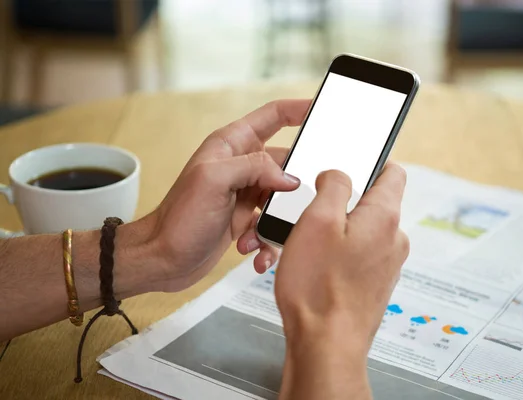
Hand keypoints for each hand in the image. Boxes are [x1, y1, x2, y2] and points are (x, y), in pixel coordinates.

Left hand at [136, 99, 309, 291]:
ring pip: (282, 198)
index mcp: (232, 145)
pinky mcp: (246, 219)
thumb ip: (254, 167)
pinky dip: (267, 240)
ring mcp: (245, 193)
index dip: (299, 110)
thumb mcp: (214, 181)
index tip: (323, 110)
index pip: (273, 116)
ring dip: (276, 220)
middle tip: (295, 202)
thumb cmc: (178, 219)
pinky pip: (271, 224)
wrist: (164, 260)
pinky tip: (253, 251)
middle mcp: (241, 166)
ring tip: (257, 236)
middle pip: (286, 163)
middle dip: (293, 186)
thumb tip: (288, 178)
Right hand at [274, 165, 408, 399]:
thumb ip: (333, 186)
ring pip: (361, 230)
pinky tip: (314, 267)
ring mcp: (386, 264)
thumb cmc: (319, 289)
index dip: (371, 161)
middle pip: (371, 202)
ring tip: (307, 245)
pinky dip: (337, 254)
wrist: (326, 345)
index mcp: (384, 217)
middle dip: (341, 202)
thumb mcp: (317, 221)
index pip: (393, 172)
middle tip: (311, 212)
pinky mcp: (374, 283)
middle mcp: (393, 239)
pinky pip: (357, 255)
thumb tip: (338, 175)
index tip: (349, 164)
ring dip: (335, 231)